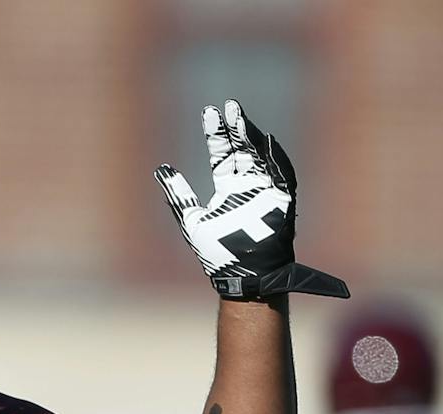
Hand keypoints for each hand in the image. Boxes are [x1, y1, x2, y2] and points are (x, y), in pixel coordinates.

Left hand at [155, 100, 347, 300]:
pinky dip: (275, 159)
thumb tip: (160, 168)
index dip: (217, 134)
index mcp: (229, 189)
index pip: (223, 155)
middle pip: (241, 149)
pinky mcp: (281, 202)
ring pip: (259, 156)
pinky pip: (282, 176)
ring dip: (250, 136)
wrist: (241, 278)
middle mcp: (248, 186)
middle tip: (226, 105)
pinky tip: (265, 140)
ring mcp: (265, 192)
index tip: (209, 113)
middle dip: (234, 128)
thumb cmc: (217, 254)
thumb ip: (178, 195)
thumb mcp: (191, 220)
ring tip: (238, 116)